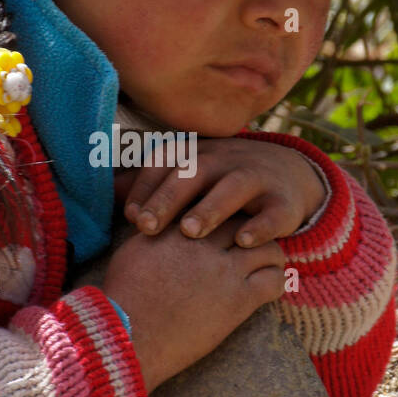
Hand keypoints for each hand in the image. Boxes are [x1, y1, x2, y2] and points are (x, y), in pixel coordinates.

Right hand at [102, 217, 285, 392]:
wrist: (127, 335)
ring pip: (267, 248)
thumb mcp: (132, 253)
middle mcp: (204, 243)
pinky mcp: (238, 300)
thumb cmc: (122, 299)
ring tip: (267, 263)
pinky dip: (277, 280)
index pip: (213, 207)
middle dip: (251, 229)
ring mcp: (224, 271)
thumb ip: (154, 235)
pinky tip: (270, 287)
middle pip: (244, 222)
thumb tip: (163, 229)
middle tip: (254, 242)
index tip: (230, 222)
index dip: (225, 213)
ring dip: (270, 254)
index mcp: (177, 228)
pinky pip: (273, 281)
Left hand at [118, 137, 326, 246]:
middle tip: (149, 227)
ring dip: (211, 208)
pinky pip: (273, 213)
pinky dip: (260, 226)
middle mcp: (224, 160)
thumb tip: (109, 190)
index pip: (166, 162)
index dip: (146, 187)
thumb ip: (152, 185)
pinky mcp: (283, 202)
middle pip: (194, 172)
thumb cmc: (222, 183)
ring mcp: (256, 178)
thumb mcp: (190, 178)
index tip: (131, 217)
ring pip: (233, 188)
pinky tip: (243, 242)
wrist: (288, 174)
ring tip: (191, 231)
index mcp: (196, 154)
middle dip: (169, 198)